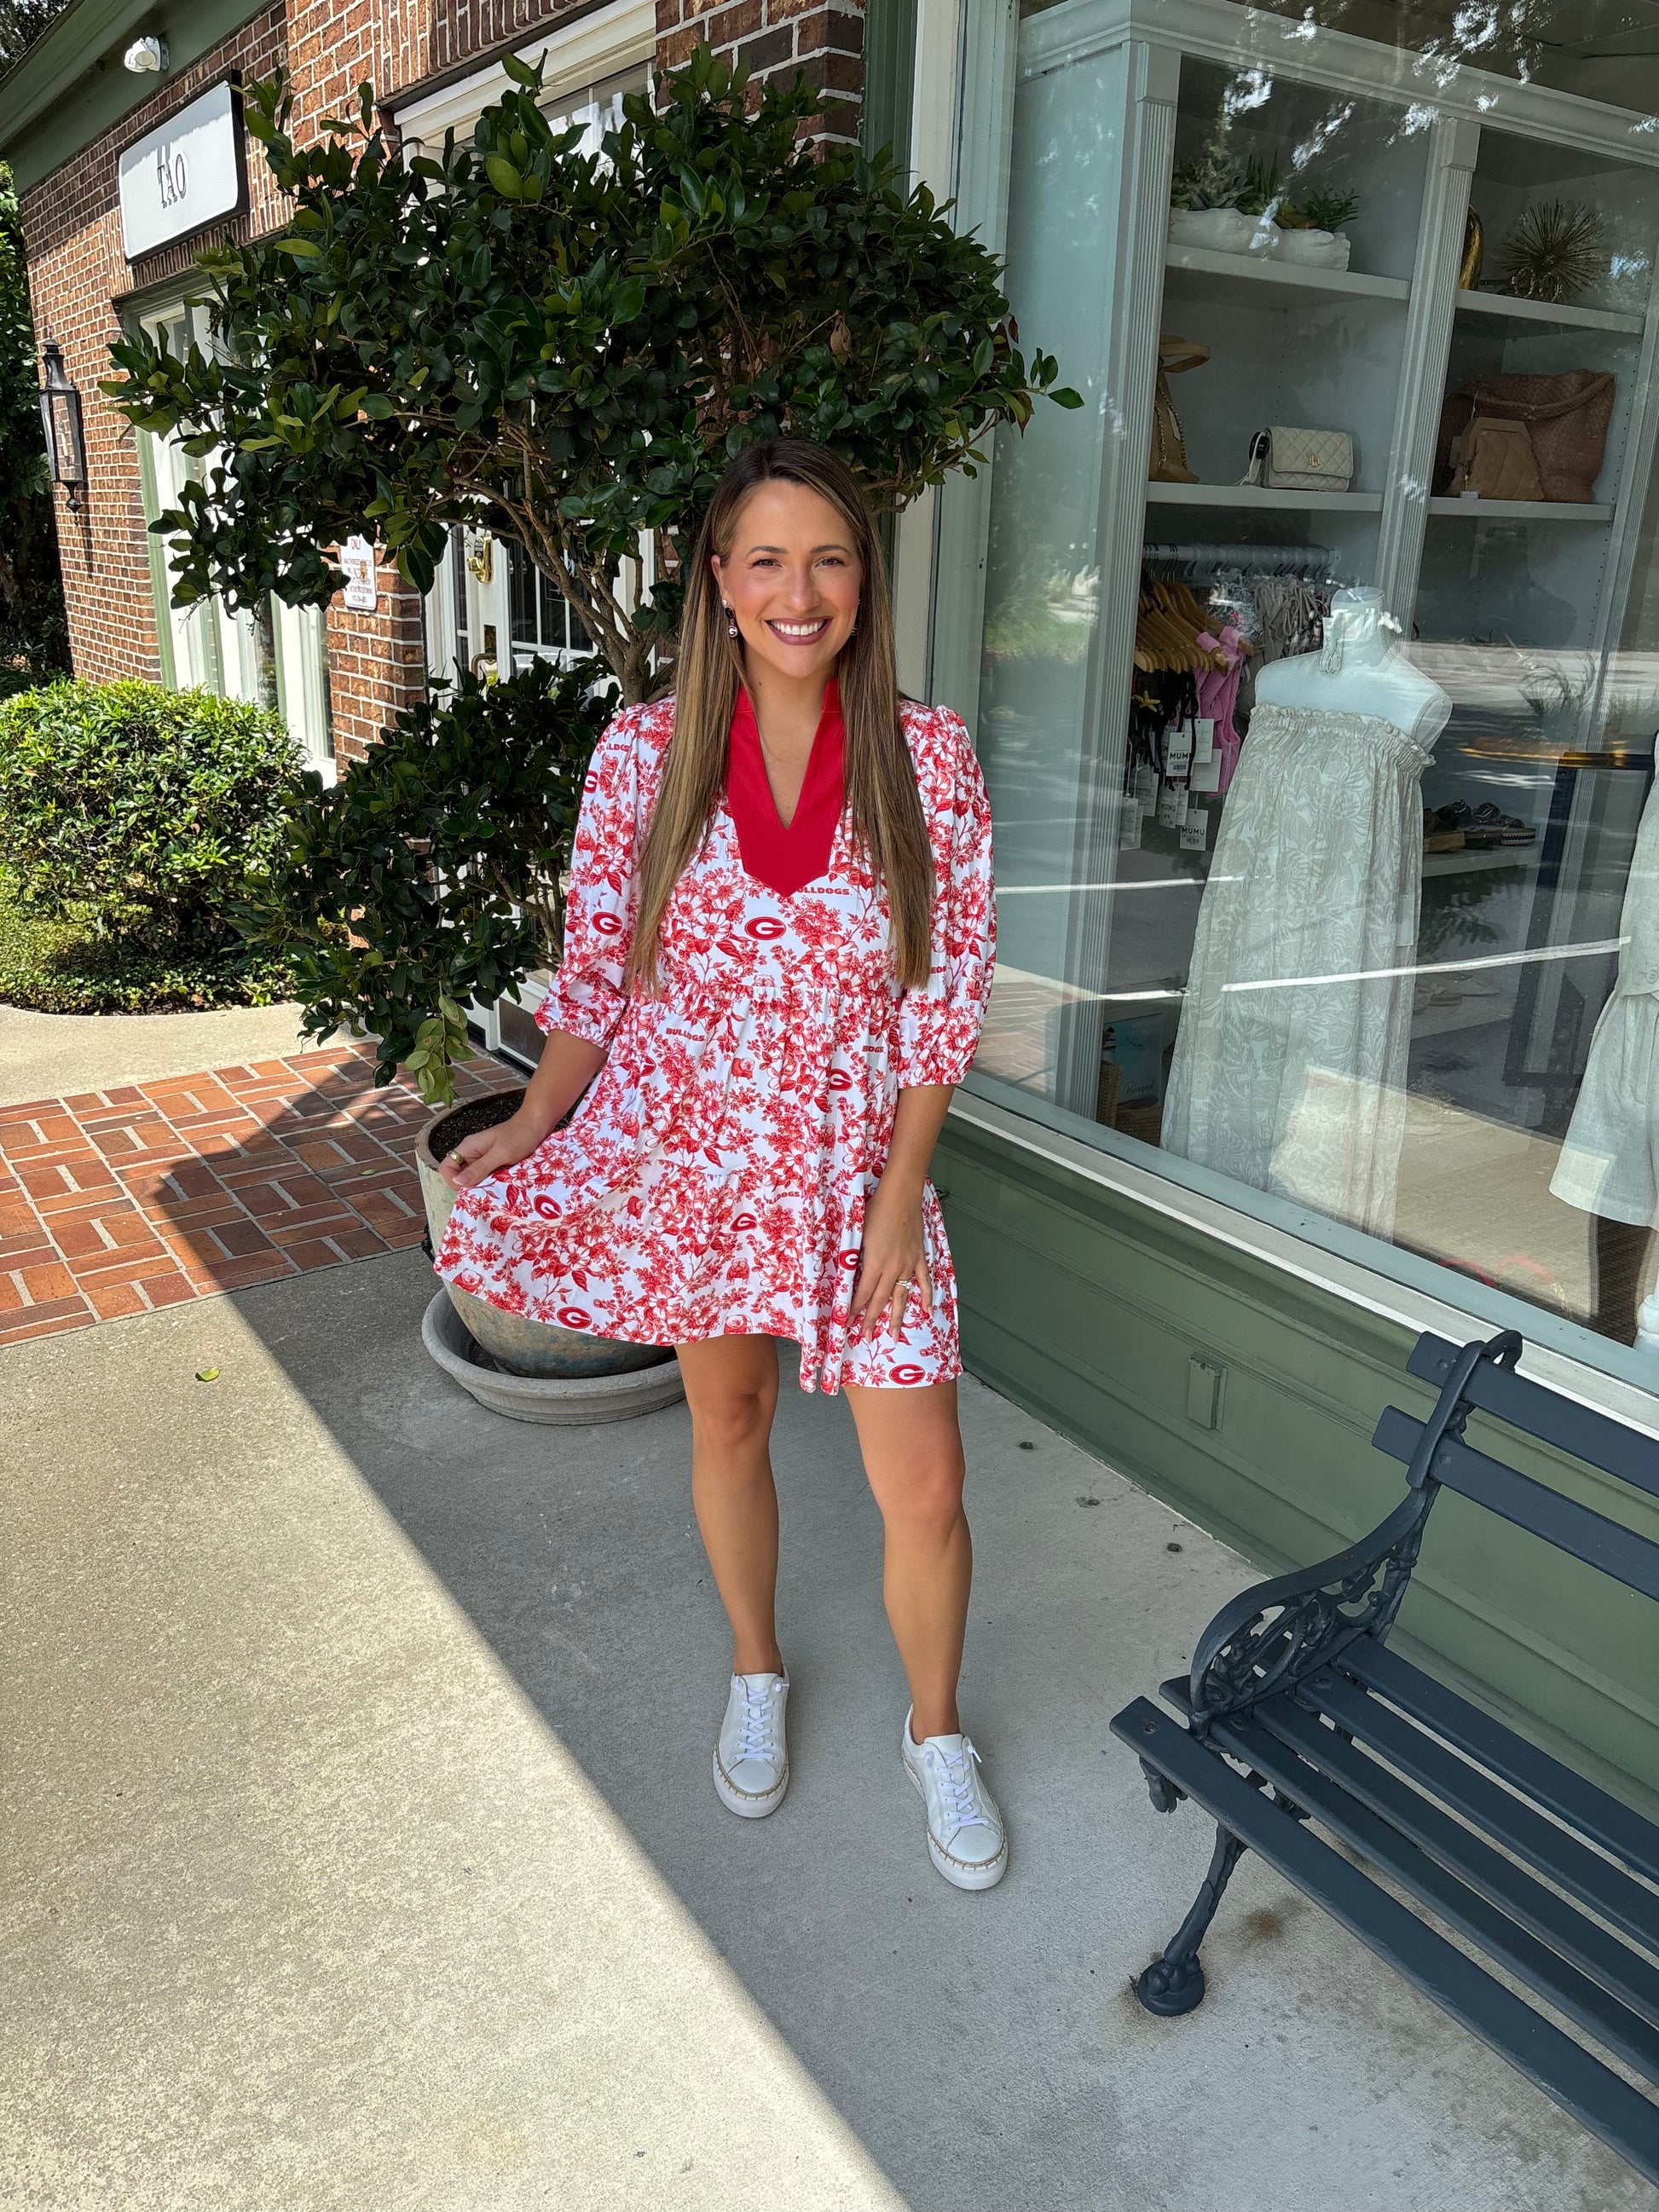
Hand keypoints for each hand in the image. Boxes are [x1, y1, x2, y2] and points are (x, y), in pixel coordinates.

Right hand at [439, 1111, 549, 1192]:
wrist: (537, 1124)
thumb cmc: (519, 1135)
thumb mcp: (500, 1153)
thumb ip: (479, 1168)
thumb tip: (457, 1182)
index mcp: (468, 1148)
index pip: (446, 1167)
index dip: (453, 1180)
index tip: (470, 1189)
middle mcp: (472, 1153)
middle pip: (459, 1175)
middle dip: (469, 1186)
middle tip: (486, 1191)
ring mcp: (483, 1158)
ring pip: (474, 1178)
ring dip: (482, 1186)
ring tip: (496, 1189)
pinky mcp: (494, 1162)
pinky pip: (486, 1176)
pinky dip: (492, 1183)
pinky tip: (502, 1185)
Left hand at [847, 1173, 930, 1344]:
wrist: (901, 1196)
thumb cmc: (876, 1210)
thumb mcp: (858, 1233)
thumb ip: (855, 1256)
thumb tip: (849, 1272)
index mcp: (875, 1263)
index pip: (863, 1293)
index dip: (855, 1309)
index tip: (848, 1321)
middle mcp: (893, 1269)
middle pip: (881, 1300)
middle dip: (871, 1320)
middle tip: (865, 1337)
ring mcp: (909, 1265)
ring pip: (902, 1296)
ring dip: (896, 1317)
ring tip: (892, 1335)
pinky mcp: (919, 1258)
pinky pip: (924, 1281)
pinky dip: (926, 1296)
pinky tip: (926, 1310)